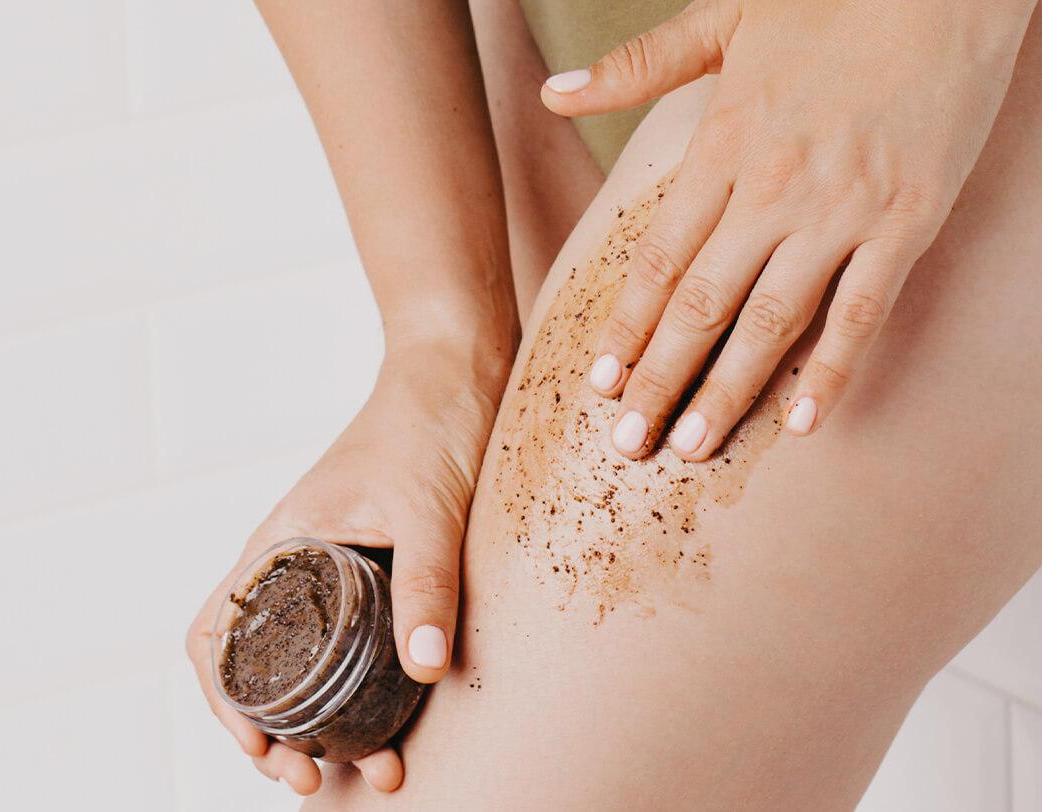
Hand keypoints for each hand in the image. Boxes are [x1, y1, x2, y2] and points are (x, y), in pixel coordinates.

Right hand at [185, 340, 508, 795]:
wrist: (457, 372)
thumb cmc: (427, 424)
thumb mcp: (428, 508)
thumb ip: (426, 581)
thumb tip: (423, 668)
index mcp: (282, 542)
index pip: (217, 635)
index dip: (226, 702)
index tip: (265, 750)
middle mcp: (298, 560)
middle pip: (259, 664)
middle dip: (280, 734)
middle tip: (319, 780)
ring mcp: (337, 565)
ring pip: (309, 659)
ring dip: (328, 720)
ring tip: (376, 764)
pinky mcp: (379, 566)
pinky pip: (354, 638)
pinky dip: (364, 686)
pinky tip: (401, 713)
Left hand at [542, 0, 1034, 458]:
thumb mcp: (722, 18)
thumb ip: (636, 68)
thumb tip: (553, 96)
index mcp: (721, 145)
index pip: (656, 260)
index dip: (625, 328)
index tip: (601, 382)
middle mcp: (771, 189)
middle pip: (699, 305)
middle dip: (659, 380)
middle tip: (629, 442)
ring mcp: (840, 211)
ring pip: (769, 323)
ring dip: (725, 392)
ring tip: (691, 446)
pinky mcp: (906, 224)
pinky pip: (861, 314)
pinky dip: (831, 372)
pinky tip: (802, 422)